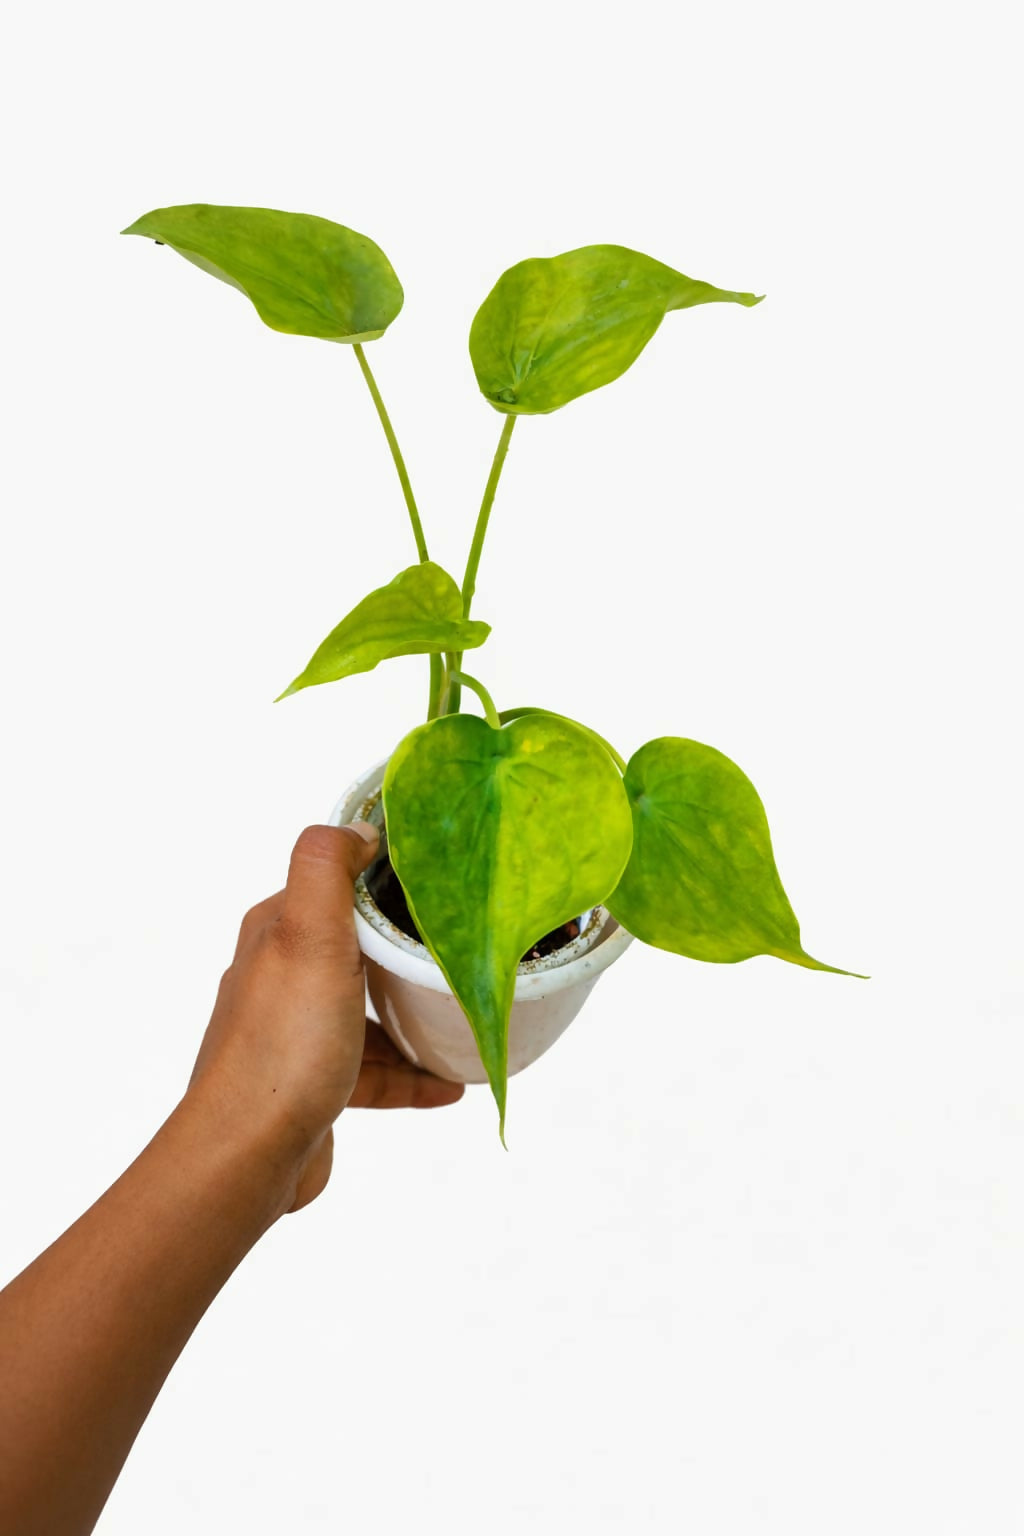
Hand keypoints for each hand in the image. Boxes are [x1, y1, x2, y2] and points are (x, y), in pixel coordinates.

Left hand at [187, 823, 462, 1215]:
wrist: (248, 1154)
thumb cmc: (283, 1043)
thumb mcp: (308, 933)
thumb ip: (325, 868)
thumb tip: (356, 827)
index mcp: (276, 932)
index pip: (334, 888)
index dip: (384, 880)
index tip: (441, 882)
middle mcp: (280, 977)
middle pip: (357, 951)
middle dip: (407, 953)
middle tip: (462, 955)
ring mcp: (294, 1034)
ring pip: (368, 1014)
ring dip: (415, 1018)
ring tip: (464, 1024)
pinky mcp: (311, 1085)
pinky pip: (372, 1072)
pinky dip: (410, 1074)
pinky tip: (448, 1085)